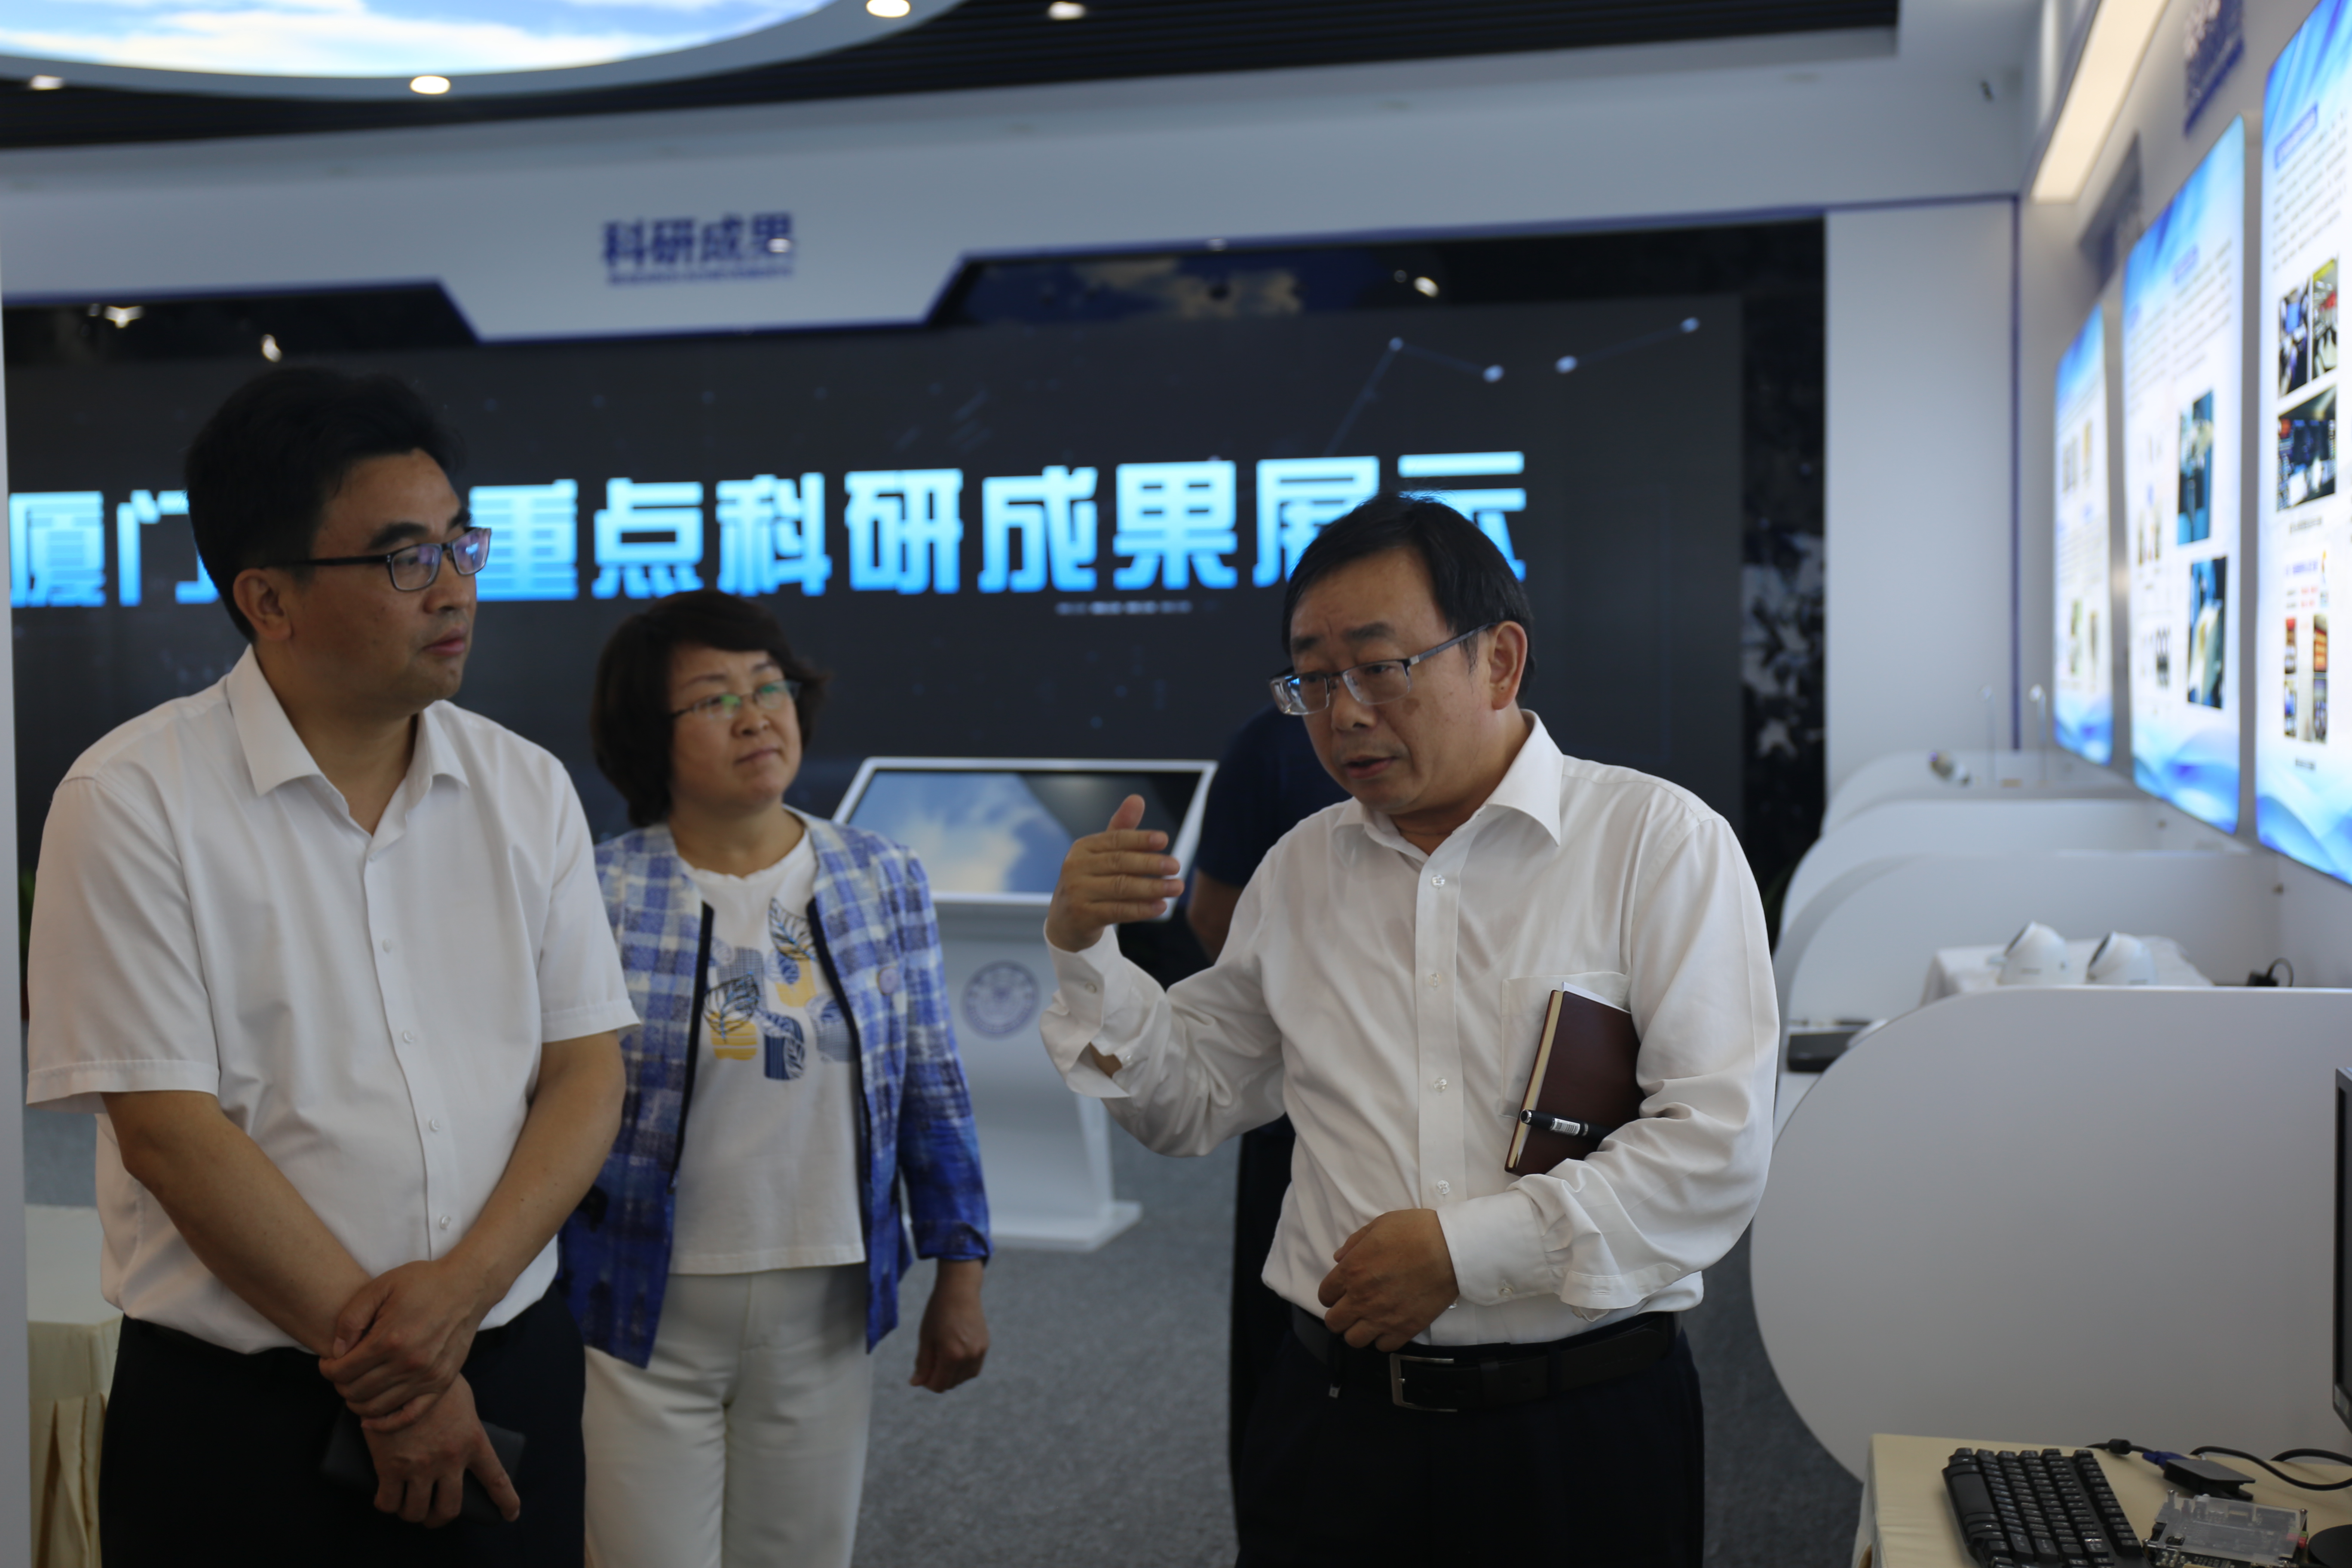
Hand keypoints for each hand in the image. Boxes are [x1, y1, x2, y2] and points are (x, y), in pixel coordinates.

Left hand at [320, 1259, 490, 1430]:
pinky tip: (371, 1419)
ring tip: (355, 1386)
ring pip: (376, 1407)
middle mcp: (408, 1363)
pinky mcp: (441, 1383)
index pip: (342, 1371)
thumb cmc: (422, 1283)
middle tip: (341, 1372)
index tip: (329, 1361)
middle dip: (340, 1385)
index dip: (327, 1369)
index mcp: (389, 1339)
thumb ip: (351, 1319)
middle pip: (356, 1391)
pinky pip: (409, 1416)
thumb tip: (336, 1352)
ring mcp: (427, 1376)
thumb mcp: (380, 1287)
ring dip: (356, 1402)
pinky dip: (386, 1424)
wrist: (467, 1286)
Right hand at [361, 1373, 518, 1527]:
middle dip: (440, 1518)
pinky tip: (387, 1503)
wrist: (401, 1369)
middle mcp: (450, 1459)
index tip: (510, 1515)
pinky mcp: (390, 1467)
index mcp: (473, 1441)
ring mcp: (420, 1466)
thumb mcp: (463, 1400)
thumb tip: (463, 1439)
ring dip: (413, 1514)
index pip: (496, 1479)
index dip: (506, 1501)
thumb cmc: (433, 1379)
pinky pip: (388, 1502)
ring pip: (417, 1511)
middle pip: (450, 1507)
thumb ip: (466, 1423)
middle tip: (434, 1515)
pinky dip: (387, 1506)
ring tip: (409, 1507)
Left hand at [910, 1259, 988, 1392]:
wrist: (959, 1290)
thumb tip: (916, 1383)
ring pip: (963, 1378)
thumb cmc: (938, 1312)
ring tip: (942, 1355)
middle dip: (938, 1378)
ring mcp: (979, 1352)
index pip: (939, 1385)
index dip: (927, 1382)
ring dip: (952, 1375)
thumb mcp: (926, 1338)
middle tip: (931, 1359)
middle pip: (951, 1384)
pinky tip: (954, 1354)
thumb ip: (922, 1363)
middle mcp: (969, 1357)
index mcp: (952, 1356)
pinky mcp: (984, 1346)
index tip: (922, 1370)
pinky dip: (963, 1368)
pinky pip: (973, 1368)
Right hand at [1043, 796, 1184, 953]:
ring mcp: (1077, 892)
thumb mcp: (1102, 854)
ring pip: (1121, 887)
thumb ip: (1121, 829)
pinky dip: (1142, 909)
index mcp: (1083, 847)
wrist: (1066, 921)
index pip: (1115, 839)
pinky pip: (1118, 911)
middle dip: (1151, 864)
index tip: (1164, 839)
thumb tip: (1137, 799)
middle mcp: (1076, 867)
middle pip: (1120, 862)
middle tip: (1176, 865)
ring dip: (1153, 887)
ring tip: (1176, 887)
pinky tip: (1160, 906)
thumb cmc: (1090, 882)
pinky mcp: (1083, 916)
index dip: (1140, 839)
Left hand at [1316, 1209, 1459, 1351]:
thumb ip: (1354, 1243)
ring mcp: (1383, 1317)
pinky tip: (1388, 1326)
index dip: (1331, 1293)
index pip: (1324, 1295)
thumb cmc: (1415, 1232)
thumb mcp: (1379, 1225)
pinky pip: (1383, 1347)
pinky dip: (1382, 1339)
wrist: (1451, 1249)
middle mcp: (1362, 1298)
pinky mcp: (1405, 1329)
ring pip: (1354, 1340)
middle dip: (1339, 1315)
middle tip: (1352, 1307)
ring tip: (1368, 1320)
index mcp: (1351, 1271)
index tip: (1340, 1292)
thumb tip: (1339, 1258)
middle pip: (1334, 1323)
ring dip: (1357, 1330)